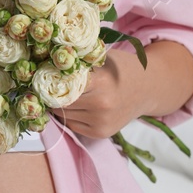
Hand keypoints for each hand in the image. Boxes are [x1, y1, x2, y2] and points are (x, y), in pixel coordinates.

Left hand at [50, 39, 192, 138]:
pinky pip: (71, 124)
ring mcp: (101, 122)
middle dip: (52, 93)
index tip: (44, 73)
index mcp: (100, 82)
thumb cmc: (121, 69)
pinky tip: (78, 105)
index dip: (51, 78)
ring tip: (65, 93)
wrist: (148, 88)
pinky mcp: (100, 133)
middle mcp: (101, 105)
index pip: (62, 84)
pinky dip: (69, 115)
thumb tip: (44, 65)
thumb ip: (78, 64)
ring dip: (60, 105)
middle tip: (48, 84)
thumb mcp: (102, 59)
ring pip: (63, 114)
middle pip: (60, 101)